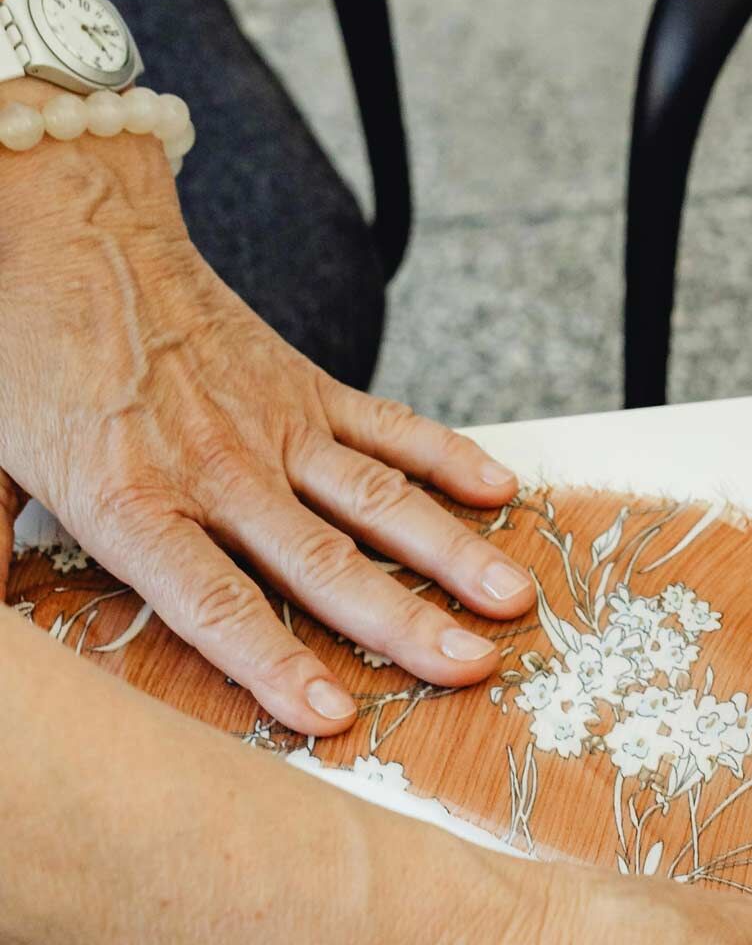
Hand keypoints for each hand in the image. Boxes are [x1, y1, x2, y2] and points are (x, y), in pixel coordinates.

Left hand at [0, 92, 529, 733]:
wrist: (67, 229)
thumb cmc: (25, 353)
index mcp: (129, 500)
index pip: (214, 602)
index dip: (274, 661)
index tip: (331, 715)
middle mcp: (216, 471)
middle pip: (322, 564)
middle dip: (405, 624)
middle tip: (471, 668)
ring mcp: (271, 425)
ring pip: (374, 503)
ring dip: (449, 554)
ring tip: (509, 598)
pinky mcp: (303, 385)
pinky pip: (386, 426)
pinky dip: (446, 457)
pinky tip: (499, 491)